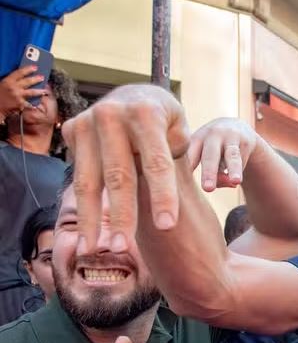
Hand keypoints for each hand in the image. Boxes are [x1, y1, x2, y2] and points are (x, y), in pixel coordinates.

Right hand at [0, 66, 45, 116]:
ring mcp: (17, 96)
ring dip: (39, 91)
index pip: (19, 72)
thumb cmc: (0, 94)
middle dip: (36, 79)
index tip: (35, 67)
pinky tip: (37, 105)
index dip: (28, 69)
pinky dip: (33, 105)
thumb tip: (21, 76)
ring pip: (31, 92)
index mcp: (8, 81)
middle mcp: (13, 87)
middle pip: (28, 81)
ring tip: (45, 91)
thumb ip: (11, 81)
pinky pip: (29, 104)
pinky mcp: (20, 104)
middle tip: (42, 77)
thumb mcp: (3, 84)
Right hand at [61, 84, 190, 254]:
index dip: (163, 196)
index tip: (167, 226)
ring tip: (94, 248)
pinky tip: (88, 233)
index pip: (157, 162)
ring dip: (92, 218)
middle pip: (119, 175)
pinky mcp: (72, 130)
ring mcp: (88, 121)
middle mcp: (113, 114)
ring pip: (89, 180)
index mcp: (147, 113)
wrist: (135, 94)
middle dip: (123, 214)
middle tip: (123, 248)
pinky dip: (83, 207)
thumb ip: (177, 156)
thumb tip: (170, 189)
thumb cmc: (165, 122)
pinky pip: (79, 175)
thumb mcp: (180, 130)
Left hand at [186, 118, 259, 191]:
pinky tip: (234, 180)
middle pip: (210, 155)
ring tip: (236, 181)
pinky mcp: (246, 142)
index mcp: (196, 140)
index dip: (185, 166)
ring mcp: (230, 138)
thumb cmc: (213, 148)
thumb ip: (209, 173)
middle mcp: (212, 136)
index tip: (179, 179)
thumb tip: (219, 185)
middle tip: (208, 188)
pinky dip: (237, 173)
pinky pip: (242, 162)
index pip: (189, 155)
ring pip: (232, 156)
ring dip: (234, 169)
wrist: (236, 128)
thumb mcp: (205, 157)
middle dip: (209, 172)